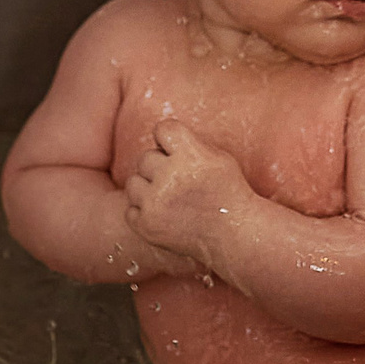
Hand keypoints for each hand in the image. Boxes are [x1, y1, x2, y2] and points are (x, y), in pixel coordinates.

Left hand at [124, 119, 252, 263]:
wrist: (234, 234)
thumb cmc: (228, 192)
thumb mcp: (218, 157)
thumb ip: (188, 144)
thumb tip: (159, 137)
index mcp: (191, 155)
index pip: (163, 129)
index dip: (167, 138)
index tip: (174, 149)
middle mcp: (171, 177)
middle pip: (145, 158)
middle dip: (159, 167)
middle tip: (178, 182)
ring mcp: (156, 203)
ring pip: (133, 183)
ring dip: (148, 189)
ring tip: (169, 199)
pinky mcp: (146, 226)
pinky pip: (130, 210)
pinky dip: (144, 213)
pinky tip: (164, 215)